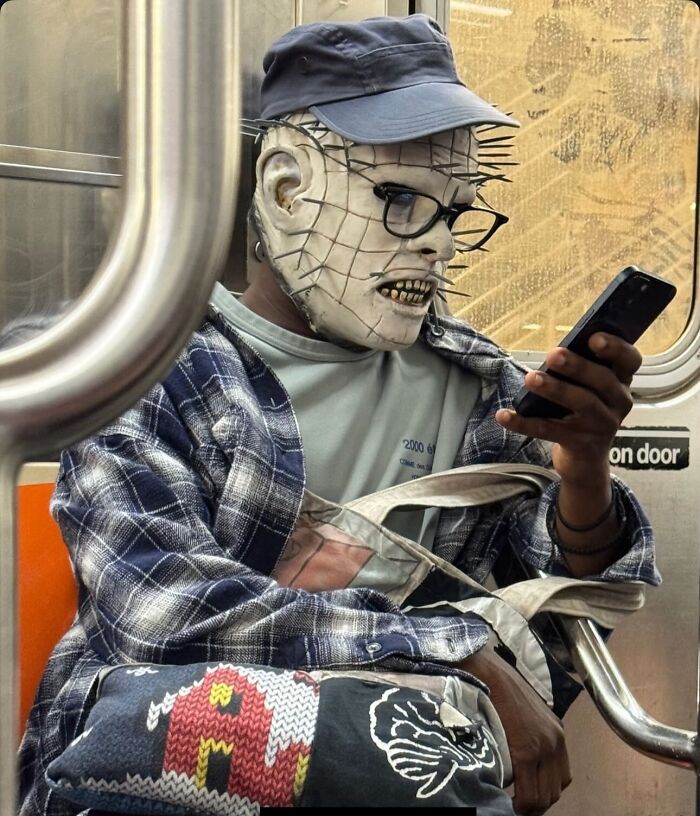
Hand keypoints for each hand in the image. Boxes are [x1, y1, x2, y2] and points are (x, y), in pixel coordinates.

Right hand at [459, 649, 570, 814]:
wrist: (487, 672)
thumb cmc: (498, 687)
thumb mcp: (524, 711)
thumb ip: (529, 733)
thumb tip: (519, 758)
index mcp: (556, 732)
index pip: (561, 777)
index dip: (545, 792)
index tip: (527, 797)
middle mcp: (555, 741)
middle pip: (555, 790)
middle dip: (537, 803)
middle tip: (518, 804)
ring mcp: (543, 747)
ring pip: (545, 797)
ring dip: (529, 806)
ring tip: (511, 804)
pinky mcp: (526, 751)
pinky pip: (529, 794)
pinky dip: (520, 805)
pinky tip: (506, 801)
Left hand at [496, 332, 640, 483]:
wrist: (586, 459)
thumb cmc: (584, 411)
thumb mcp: (590, 389)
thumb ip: (581, 370)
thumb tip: (555, 353)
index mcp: (621, 382)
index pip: (630, 361)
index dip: (616, 348)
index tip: (594, 337)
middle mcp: (618, 403)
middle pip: (603, 380)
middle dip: (577, 366)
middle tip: (553, 354)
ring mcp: (601, 425)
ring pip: (581, 403)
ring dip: (554, 389)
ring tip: (531, 378)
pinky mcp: (579, 443)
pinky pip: (549, 430)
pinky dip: (524, 422)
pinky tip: (503, 415)